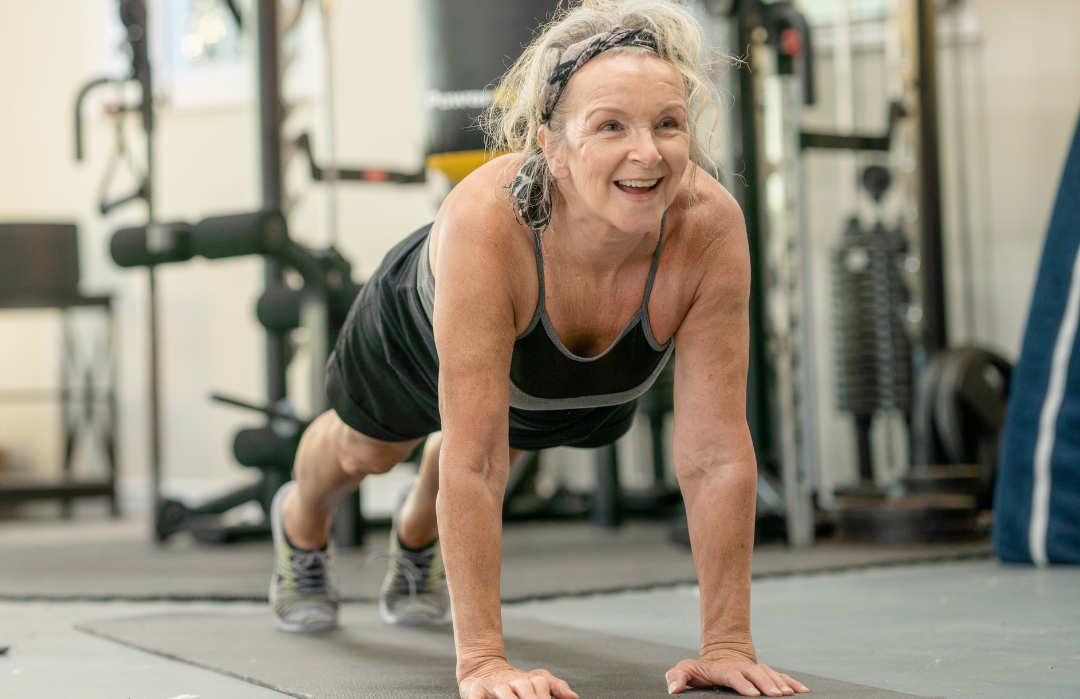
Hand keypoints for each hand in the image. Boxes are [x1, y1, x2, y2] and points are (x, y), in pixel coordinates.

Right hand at [459, 661, 577, 698]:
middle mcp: (512, 682)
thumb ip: (556, 686)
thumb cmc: (513, 681)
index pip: (541, 683)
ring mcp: (494, 686)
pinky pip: (476, 696)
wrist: (481, 669)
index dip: (544, 694)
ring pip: (503, 691)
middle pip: (524, 687)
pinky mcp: (476, 690)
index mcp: (528, 680)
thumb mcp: (536, 681)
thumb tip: (574, 697)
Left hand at [665, 651, 808, 695]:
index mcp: (724, 670)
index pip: (734, 676)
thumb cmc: (704, 667)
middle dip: (767, 685)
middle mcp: (743, 668)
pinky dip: (791, 682)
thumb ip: (678, 677)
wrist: (723, 652)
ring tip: (790, 694)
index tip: (752, 694)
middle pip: (756, 674)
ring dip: (781, 683)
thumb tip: (673, 689)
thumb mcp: (687, 669)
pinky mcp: (765, 673)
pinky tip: (802, 690)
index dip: (743, 684)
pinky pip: (780, 676)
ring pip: (770, 674)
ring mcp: (755, 670)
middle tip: (776, 695)